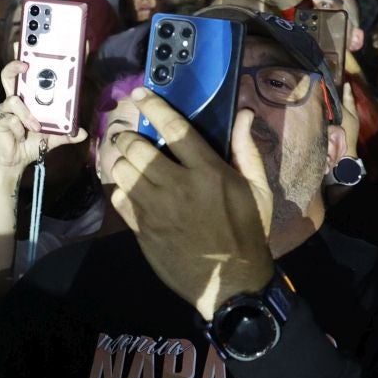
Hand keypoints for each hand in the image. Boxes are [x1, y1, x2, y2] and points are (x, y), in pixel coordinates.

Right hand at [0, 62, 85, 179]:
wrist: (14, 161)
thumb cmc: (31, 143)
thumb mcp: (53, 137)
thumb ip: (66, 133)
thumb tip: (82, 132)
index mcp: (29, 97)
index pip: (31, 74)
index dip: (35, 59)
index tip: (46, 44)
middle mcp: (16, 97)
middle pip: (11, 73)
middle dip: (16, 62)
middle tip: (25, 62)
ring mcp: (6, 107)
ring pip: (14, 98)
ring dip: (27, 115)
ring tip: (36, 127)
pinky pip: (11, 117)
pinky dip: (20, 128)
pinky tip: (20, 136)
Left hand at [107, 89, 276, 317]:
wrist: (231, 284)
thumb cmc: (248, 233)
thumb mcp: (257, 190)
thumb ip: (246, 150)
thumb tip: (244, 114)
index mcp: (208, 173)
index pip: (174, 129)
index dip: (153, 107)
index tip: (140, 94)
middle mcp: (178, 187)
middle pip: (137, 147)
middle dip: (128, 136)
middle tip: (130, 136)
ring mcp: (156, 210)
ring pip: (122, 171)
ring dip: (122, 161)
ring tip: (128, 160)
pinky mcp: (142, 229)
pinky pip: (119, 198)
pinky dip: (121, 189)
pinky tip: (130, 189)